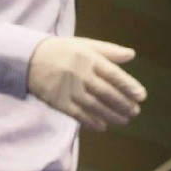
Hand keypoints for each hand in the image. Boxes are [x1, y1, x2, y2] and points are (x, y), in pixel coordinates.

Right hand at [27, 36, 146, 129]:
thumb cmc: (63, 51)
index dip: (129, 86)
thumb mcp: (86, 44)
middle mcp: (82, 75)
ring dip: (112, 115)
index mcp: (90, 59)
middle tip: (135, 111)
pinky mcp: (59, 102)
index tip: (141, 96)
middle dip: (123, 104)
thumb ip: (109, 51)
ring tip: (124, 120)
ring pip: (95, 106)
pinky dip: (91, 122)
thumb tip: (132, 54)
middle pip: (107, 93)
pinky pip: (78, 115)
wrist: (30, 59)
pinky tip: (102, 126)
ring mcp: (70, 90)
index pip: (114, 74)